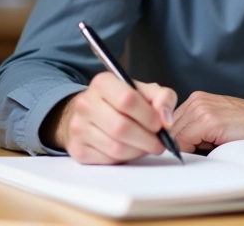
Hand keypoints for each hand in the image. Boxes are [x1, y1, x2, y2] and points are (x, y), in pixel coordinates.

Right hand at [47, 72, 177, 164]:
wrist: (91, 112)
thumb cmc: (122, 101)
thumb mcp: (145, 91)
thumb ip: (163, 98)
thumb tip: (166, 119)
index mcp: (102, 82)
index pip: (127, 100)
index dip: (148, 116)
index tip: (159, 124)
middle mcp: (86, 103)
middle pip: (121, 127)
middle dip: (147, 139)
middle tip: (159, 143)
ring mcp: (78, 127)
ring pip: (116, 147)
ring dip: (138, 151)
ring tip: (146, 146)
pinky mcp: (77, 149)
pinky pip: (107, 160)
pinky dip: (125, 159)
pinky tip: (130, 150)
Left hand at [170, 92, 243, 152]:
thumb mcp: (216, 124)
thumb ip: (194, 130)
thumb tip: (174, 148)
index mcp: (197, 100)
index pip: (168, 123)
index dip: (171, 140)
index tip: (178, 151)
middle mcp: (196, 100)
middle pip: (168, 129)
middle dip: (175, 144)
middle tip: (193, 153)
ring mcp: (201, 108)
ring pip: (174, 136)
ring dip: (184, 148)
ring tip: (205, 149)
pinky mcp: (208, 119)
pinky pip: (184, 140)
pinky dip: (190, 150)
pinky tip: (208, 149)